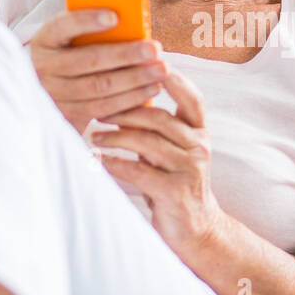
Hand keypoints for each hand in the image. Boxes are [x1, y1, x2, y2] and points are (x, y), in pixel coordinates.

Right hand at [27, 8, 167, 134]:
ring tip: (161, 70)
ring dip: (135, 79)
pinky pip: (103, 108)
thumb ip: (94, 31)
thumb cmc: (73, 56)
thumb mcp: (73, 40)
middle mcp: (43, 68)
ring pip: (99, 87)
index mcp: (45, 40)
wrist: (50, 93)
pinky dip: (130, 99)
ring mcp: (53, 95)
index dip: (88, 20)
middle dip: (126, 54)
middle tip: (155, 49)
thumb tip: (131, 22)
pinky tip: (151, 89)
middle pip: (89, 60)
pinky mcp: (68, 116)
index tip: (115, 15)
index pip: (63, 26)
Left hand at [92, 67, 223, 258]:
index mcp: (200, 133)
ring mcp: (190, 170)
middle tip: (98, 109)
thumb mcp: (171, 151)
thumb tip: (122, 96)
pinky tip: (98, 160)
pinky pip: (139, 171)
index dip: (173, 80)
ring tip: (94, 136)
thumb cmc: (173, 182)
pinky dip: (115, 163)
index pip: (191, 98)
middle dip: (125, 111)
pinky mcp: (176, 192)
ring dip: (115, 137)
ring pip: (146, 142)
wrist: (196, 230)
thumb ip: (157, 127)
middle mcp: (199, 147)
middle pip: (159, 118)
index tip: (146, 64)